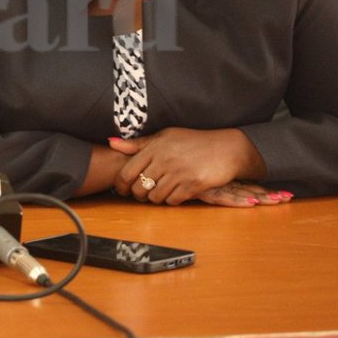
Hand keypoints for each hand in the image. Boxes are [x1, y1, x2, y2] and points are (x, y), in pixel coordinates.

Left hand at [109, 127, 281, 205]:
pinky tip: (175, 193)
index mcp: (154, 147)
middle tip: (141, 194)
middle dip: (137, 195)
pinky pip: (173, 201)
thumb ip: (138, 143)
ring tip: (159, 192)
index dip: (121, 185)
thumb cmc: (193, 141)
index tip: (122, 189)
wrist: (226, 148)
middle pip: (138, 188)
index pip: (126, 173)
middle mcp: (164, 160)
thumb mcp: (165, 136)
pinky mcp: (193, 185)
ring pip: (155, 197)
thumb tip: (111, 142)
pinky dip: (171, 200)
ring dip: (155, 198)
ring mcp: (179, 173)